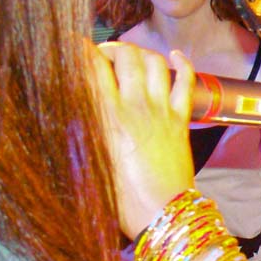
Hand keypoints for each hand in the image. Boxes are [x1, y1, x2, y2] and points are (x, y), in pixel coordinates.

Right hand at [91, 42, 195, 238]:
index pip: (93, 68)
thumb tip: (74, 105)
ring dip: (141, 52)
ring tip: (131, 56)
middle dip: (113, 47)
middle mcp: (136, 106)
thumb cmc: (120, 197)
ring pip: (155, 62)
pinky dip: (181, 62)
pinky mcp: (181, 118)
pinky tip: (174, 55)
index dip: (83, 50)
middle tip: (104, 54)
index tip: (75, 46)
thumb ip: (82, 129)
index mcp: (107, 117)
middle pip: (127, 56)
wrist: (161, 213)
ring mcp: (162, 110)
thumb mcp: (88, 162)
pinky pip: (186, 80)